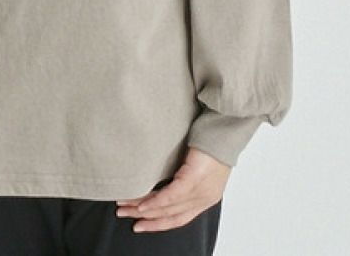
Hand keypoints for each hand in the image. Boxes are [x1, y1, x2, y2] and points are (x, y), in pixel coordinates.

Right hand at [115, 147, 229, 232]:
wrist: (226, 126)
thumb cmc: (213, 140)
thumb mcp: (198, 163)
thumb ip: (184, 176)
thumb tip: (163, 177)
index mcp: (205, 197)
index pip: (179, 217)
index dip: (157, 223)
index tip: (139, 224)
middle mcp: (204, 198)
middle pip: (170, 215)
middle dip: (144, 218)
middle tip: (123, 214)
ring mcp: (200, 190)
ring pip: (168, 208)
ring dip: (142, 209)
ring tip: (124, 206)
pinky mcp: (195, 178)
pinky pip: (171, 195)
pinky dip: (155, 202)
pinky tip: (142, 204)